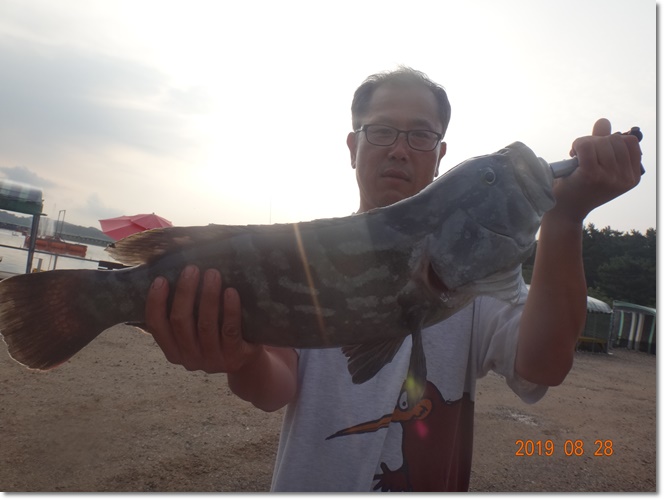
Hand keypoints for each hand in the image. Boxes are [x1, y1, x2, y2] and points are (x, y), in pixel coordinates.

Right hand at [145, 265, 262, 373]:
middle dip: (184, 292)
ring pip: (206, 324)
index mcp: (174, 352)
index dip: (155, 303)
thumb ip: (183, 314)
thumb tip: (171, 276)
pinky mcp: (234, 356)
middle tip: (191, 269)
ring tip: (212, 274)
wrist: (247, 361)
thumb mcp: (195, 332)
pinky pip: (230, 330)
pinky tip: (231, 291)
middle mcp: (190, 359)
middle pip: (181, 322)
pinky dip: (230, 309)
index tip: (160, 279)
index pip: (156, 327)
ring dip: (208, 296)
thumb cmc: (216, 336)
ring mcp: (213, 360)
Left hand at [552, 118, 641, 222]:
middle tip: (582, 155)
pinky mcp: (592, 175)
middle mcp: (624, 178)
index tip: (597, 152)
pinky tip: (572, 155)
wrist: (564, 211)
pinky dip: (578, 145)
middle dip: (596, 142)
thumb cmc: (579, 188)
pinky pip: (586, 146)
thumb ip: (603, 143)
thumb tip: (603, 122)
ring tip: (577, 157)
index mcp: (632, 177)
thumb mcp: (598, 166)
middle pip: (615, 140)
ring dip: (585, 143)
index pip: (630, 142)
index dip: (611, 141)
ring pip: (601, 141)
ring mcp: (609, 178)